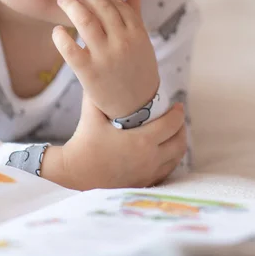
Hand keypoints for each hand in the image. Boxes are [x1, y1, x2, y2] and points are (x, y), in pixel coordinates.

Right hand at [40, 93, 185, 189]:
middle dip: (181, 128)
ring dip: (177, 144)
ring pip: (175, 159)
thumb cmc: (83, 142)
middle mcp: (150, 159)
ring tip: (172, 133)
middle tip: (176, 118)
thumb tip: (100, 72)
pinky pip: (166, 171)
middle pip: (179, 142)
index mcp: (142, 141)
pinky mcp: (143, 183)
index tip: (177, 105)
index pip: (171, 125)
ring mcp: (148, 174)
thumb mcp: (91, 114)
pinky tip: (162, 152)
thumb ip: (98, 93)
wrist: (74, 173)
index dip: (178, 113)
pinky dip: (169, 160)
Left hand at [52, 0, 158, 118]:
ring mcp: (105, 57)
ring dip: (71, 6)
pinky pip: (69, 49)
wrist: (137, 108)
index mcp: (137, 33)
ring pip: (85, 22)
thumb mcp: (142, 45)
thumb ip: (136, 19)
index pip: (118, 3)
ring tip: (63, 0)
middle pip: (101, 8)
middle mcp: (123, 42)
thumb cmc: (137, 72)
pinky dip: (60, 37)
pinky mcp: (89, 72)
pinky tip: (57, 31)